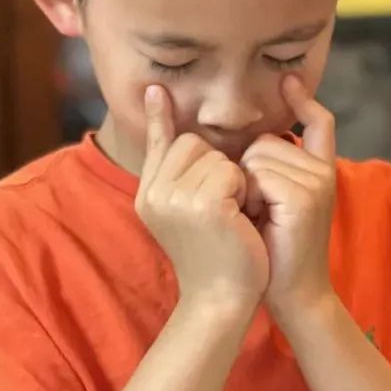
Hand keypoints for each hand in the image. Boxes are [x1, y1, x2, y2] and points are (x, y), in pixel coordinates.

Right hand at [136, 86, 269, 312]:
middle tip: (223, 207)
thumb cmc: (216, 257)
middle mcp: (153, 194)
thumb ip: (181, 174)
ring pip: (215, 156)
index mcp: (147, 195)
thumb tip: (181, 143)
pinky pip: (232, 171)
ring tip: (230, 217)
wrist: (221, 301)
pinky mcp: (203, 204)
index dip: (160, 118)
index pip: (158, 144)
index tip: (156, 89)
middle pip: (192, 143)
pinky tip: (238, 219)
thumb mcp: (189, 212)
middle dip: (218, 166)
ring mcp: (175, 198)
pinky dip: (243, 191)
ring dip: (233, 181)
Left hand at [240, 76, 337, 321]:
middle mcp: (324, 171)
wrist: (293, 294)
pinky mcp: (305, 197)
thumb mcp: (273, 204)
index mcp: (320, 171)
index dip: (303, 100)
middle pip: (265, 141)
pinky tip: (256, 220)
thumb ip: (269, 171)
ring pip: (257, 155)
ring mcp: (317, 182)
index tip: (287, 79)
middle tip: (256, 212)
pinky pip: (257, 174)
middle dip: (246, 172)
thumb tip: (246, 144)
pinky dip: (247, 196)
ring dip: (243, 186)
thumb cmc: (275, 252)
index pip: (319, 122)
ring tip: (257, 218)